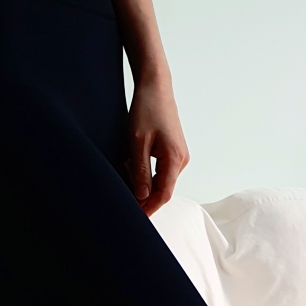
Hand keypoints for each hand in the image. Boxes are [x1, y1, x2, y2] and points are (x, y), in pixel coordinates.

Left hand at [125, 74, 189, 217]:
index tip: (135, 218)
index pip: (163, 194)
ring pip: (161, 181)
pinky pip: (161, 171)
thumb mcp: (137, 142)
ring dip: (144, 186)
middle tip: (126, 206)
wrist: (156, 87)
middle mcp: (181, 160)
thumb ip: (140, 171)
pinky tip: (131, 168)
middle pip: (164, 190)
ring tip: (125, 183)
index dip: (149, 209)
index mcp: (174, 159)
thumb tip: (143, 197)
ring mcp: (179, 155)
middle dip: (145, 200)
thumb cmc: (146, 110)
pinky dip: (147, 175)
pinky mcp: (173, 150)